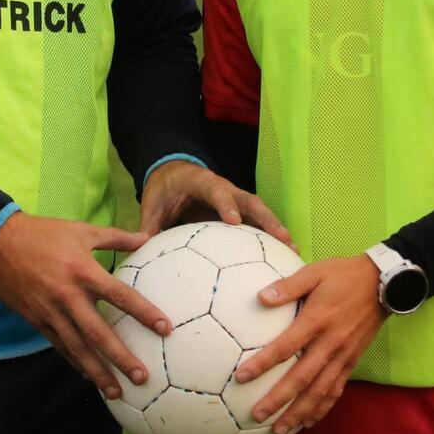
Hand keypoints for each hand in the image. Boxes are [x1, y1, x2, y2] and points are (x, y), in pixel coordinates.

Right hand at [0, 211, 172, 398]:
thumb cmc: (44, 234)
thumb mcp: (82, 230)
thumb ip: (116, 237)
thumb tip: (147, 237)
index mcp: (83, 271)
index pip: (120, 295)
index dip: (143, 312)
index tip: (165, 328)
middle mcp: (68, 296)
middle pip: (99, 333)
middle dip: (121, 358)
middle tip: (142, 377)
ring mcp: (51, 312)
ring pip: (77, 348)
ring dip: (98, 372)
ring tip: (117, 391)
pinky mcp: (37, 321)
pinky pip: (60, 346)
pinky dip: (76, 363)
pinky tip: (90, 377)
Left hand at [138, 159, 292, 245]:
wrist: (174, 173)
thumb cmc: (164, 189)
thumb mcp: (152, 204)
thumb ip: (148, 225)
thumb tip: (140, 249)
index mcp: (203, 183)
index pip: (218, 192)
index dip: (227, 205)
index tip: (235, 222)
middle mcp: (226, 189)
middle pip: (251, 202)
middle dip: (268, 220)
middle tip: (283, 239)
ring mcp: (236, 200)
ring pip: (261, 213)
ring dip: (277, 231)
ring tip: (293, 253)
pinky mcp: (239, 212)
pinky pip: (257, 224)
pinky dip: (270, 239)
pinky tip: (283, 260)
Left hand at [231, 254, 386, 433]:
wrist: (383, 284)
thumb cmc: (344, 275)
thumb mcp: (315, 272)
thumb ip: (287, 286)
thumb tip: (260, 297)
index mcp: (317, 320)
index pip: (285, 347)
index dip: (263, 363)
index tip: (241, 376)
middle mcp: (330, 343)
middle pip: (301, 378)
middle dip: (279, 399)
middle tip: (256, 415)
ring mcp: (343, 356)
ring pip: (319, 391)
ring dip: (299, 412)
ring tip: (279, 430)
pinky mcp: (352, 361)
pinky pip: (336, 390)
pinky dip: (322, 408)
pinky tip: (308, 421)